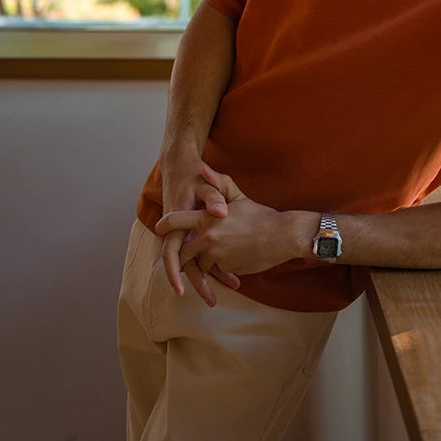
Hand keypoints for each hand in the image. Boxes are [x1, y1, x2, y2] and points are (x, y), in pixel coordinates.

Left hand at [155, 163, 306, 280]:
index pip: (174, 221)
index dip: (163, 225)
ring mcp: (216, 254)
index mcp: (207, 218)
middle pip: (182, 251)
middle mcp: (208, 237)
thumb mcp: (238, 196)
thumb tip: (203, 169)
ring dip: (205, 262)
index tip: (158, 229)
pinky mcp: (226, 268)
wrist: (282, 235)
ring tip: (220, 254)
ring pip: (199, 263)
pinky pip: (216, 270)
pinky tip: (233, 259)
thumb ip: (218, 184)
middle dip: (182, 254)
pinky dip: (221, 268)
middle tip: (184, 254)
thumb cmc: (260, 215)